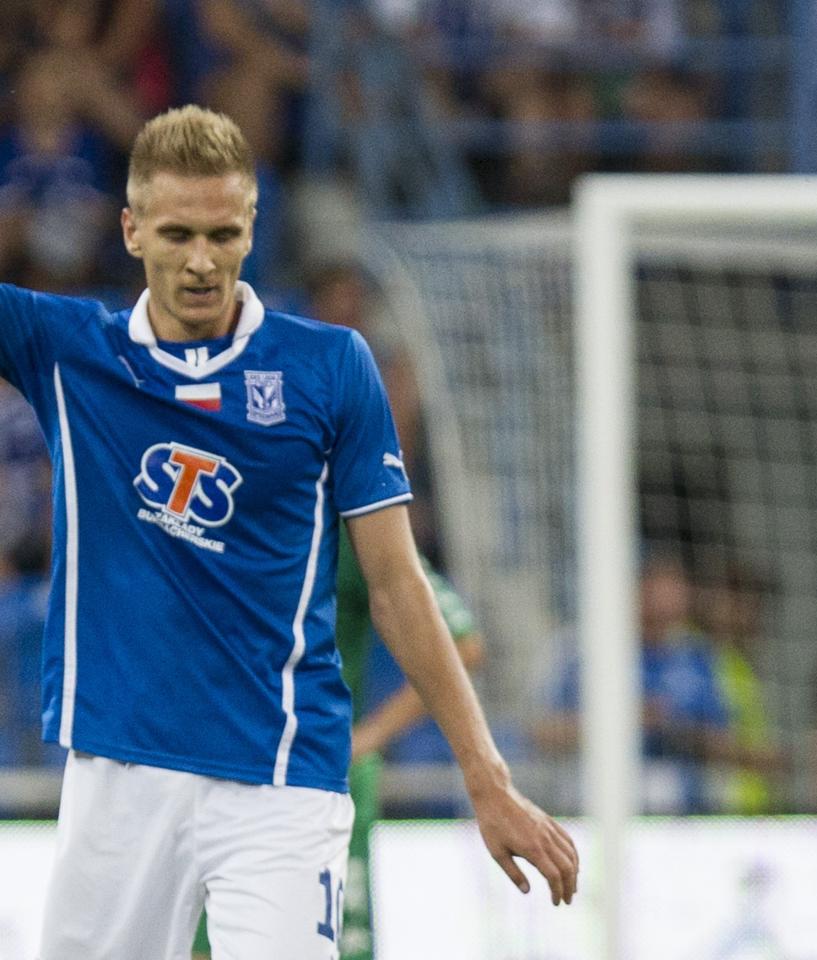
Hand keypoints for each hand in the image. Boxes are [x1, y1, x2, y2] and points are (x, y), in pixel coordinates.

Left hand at [472, 782, 577, 905]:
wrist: (495, 795)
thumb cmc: (492, 824)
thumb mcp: (497, 852)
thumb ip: (513, 873)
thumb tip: (527, 891)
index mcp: (532, 849)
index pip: (554, 877)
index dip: (558, 892)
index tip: (556, 903)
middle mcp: (545, 839)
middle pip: (567, 867)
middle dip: (570, 886)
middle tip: (568, 900)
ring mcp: (549, 828)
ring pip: (571, 853)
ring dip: (575, 871)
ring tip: (572, 885)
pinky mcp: (549, 821)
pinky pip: (568, 839)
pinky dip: (573, 854)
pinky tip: (571, 862)